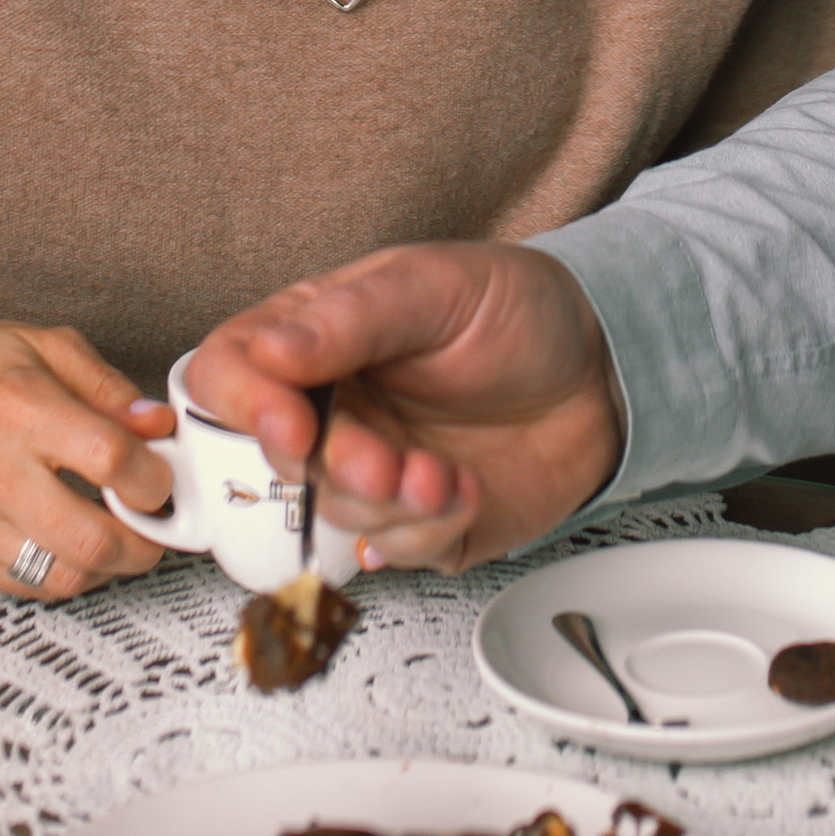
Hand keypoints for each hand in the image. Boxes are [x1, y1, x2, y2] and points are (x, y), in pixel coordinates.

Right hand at [0, 314, 178, 601]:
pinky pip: (26, 585)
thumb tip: (157, 427)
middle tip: (154, 528)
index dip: (154, 479)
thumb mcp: (46, 346)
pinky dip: (63, 573)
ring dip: (107, 566)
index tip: (161, 480)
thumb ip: (109, 389)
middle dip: (143, 543)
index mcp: (17, 405)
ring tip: (116, 537)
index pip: (110, 460)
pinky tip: (71, 545)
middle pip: (91, 538)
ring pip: (62, 576)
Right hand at [185, 244, 621, 569]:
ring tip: (442, 472)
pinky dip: (431, 527)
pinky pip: (395, 549)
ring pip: (335, 512)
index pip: (232, 371)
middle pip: (281, 457)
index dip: (245, 406)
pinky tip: (465, 486)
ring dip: (389, 502)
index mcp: (317, 337)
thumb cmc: (518, 310)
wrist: (603, 371)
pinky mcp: (418, 521)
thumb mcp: (434, 286)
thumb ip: (350, 318)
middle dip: (337, 466)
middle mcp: (335, 407)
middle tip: (385, 459)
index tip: (289, 425)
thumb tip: (270, 350)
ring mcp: (374, 467)